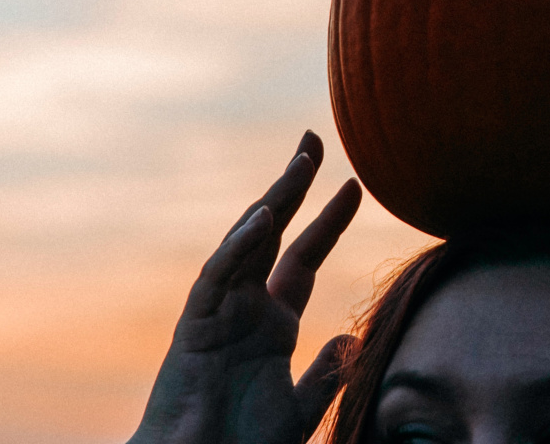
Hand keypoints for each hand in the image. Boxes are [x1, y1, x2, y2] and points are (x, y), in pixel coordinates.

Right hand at [129, 131, 362, 443]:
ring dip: (272, 202)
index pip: (306, 257)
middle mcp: (246, 307)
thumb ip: (326, 375)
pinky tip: (264, 218)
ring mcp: (218, 312)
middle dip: (294, 186)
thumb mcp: (298, 409)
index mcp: (273, 323)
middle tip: (314, 139)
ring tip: (301, 164)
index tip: (355, 185)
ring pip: (245, 243)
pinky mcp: (193, 326)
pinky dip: (239, 245)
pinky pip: (218, 276)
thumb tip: (352, 337)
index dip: (329, 222)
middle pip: (274, 233)